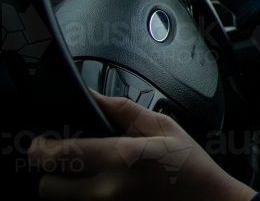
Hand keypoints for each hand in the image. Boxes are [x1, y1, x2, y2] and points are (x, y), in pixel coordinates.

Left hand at [28, 92, 255, 200]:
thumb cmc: (190, 167)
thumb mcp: (163, 126)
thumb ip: (123, 110)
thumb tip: (92, 96)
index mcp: (124, 158)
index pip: (60, 155)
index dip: (42, 147)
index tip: (43, 142)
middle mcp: (110, 190)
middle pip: (47, 186)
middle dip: (51, 171)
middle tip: (66, 159)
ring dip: (66, 188)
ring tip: (87, 175)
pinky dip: (83, 199)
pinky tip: (102, 187)